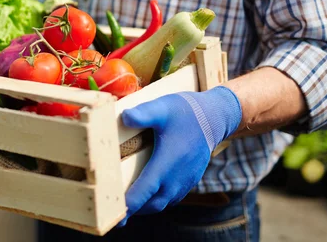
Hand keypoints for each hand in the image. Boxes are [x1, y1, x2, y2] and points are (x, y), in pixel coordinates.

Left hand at [118, 86, 241, 225]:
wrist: (214, 117)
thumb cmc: (186, 112)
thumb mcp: (163, 108)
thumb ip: (143, 113)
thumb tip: (125, 117)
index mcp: (166, 163)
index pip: (144, 191)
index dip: (129, 206)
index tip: (116, 217)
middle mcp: (176, 178)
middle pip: (151, 204)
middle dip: (132, 211)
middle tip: (112, 215)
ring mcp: (184, 181)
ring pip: (161, 203)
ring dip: (144, 207)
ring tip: (125, 207)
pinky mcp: (188, 181)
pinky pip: (170, 199)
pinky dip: (155, 201)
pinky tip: (145, 196)